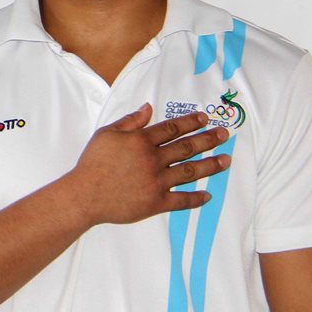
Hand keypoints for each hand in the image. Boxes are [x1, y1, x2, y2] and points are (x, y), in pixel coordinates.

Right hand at [67, 104, 229, 225]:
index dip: (190, 122)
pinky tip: (208, 195)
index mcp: (141, 141)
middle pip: (187, 147)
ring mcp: (157, 182)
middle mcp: (153, 160)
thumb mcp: (106, 134)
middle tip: (224, 134)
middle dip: (208, 139)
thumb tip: (148, 108)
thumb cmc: (93, 163)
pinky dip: (196, 199)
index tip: (204, 118)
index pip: (172, 128)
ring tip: (226, 160)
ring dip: (210, 165)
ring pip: (190, 172)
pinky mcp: (156, 203)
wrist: (85, 195)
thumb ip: (130, 121)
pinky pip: (181, 201)